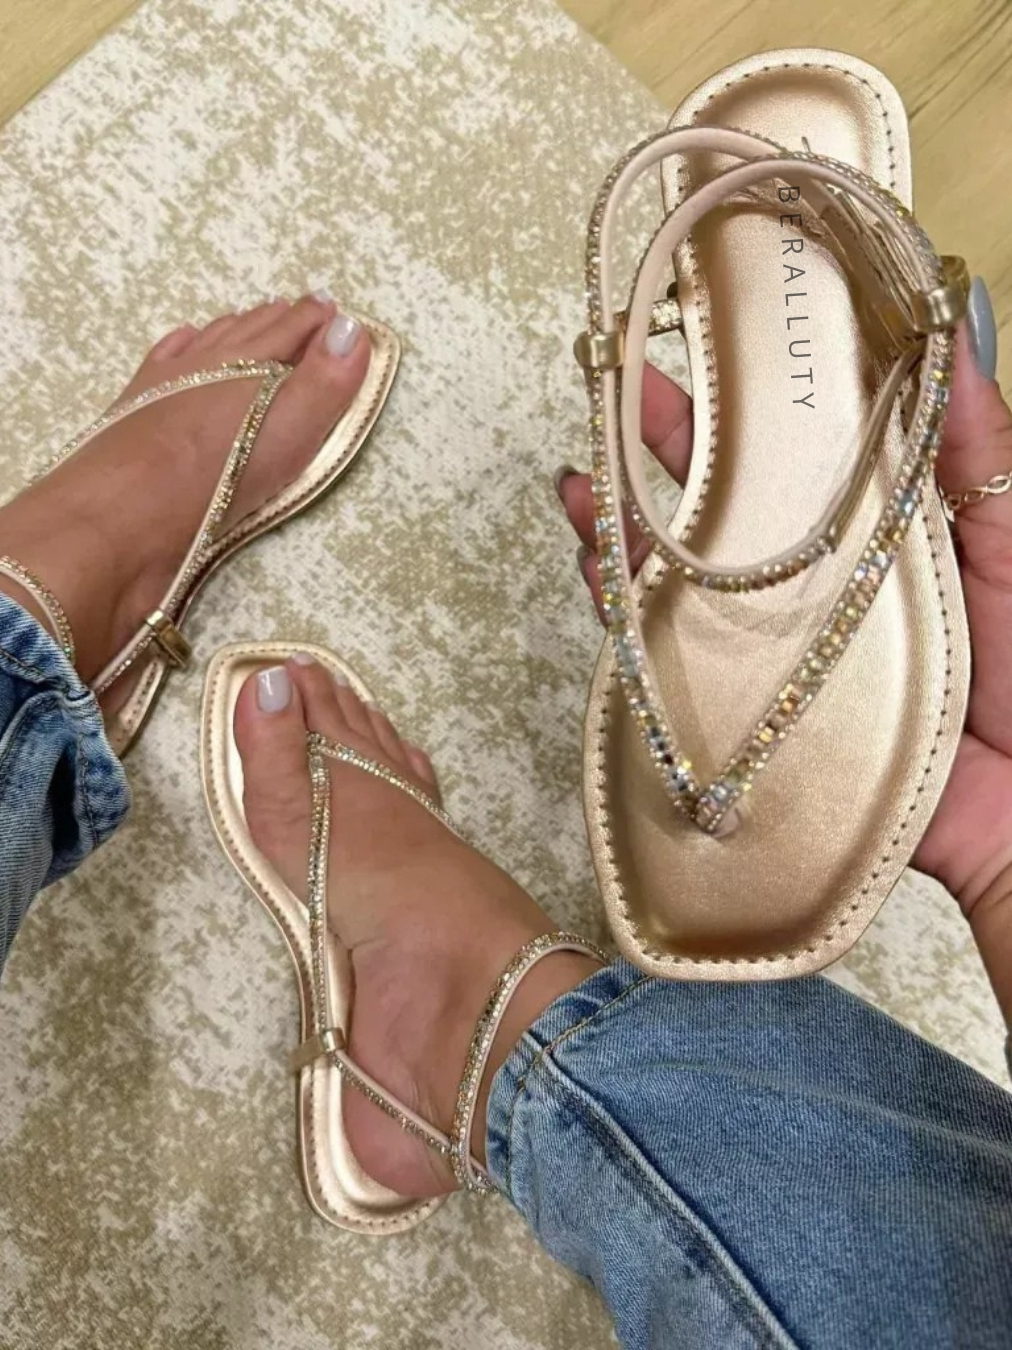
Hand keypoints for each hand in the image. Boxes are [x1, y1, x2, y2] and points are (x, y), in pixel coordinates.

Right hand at [557, 332, 1011, 1018]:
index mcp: (875, 528)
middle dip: (663, 438)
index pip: (803, 445)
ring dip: (622, 522)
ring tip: (582, 483)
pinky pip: (670, 659)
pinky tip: (595, 573)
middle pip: (727, 498)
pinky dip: (624, 616)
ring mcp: (773, 644)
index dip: (756, 391)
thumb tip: (954, 332)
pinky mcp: (748, 709)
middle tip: (616, 380)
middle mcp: (812, 578)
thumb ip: (979, 453)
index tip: (714, 333)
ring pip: (681, 572)